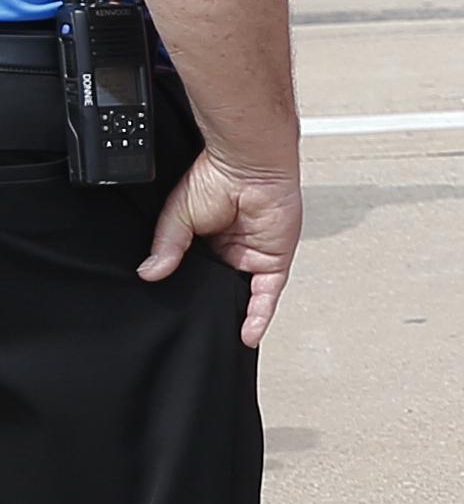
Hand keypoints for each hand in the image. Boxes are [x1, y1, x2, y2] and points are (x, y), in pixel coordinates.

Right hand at [145, 147, 299, 346]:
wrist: (245, 164)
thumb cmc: (215, 176)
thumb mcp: (177, 215)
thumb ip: (167, 246)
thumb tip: (149, 272)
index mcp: (206, 240)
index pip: (197, 274)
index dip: (189, 292)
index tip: (176, 312)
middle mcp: (231, 251)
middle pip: (222, 287)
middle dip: (214, 308)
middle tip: (199, 331)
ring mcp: (253, 256)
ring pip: (246, 295)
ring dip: (237, 316)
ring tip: (220, 340)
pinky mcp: (274, 259)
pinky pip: (267, 293)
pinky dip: (259, 314)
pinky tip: (247, 334)